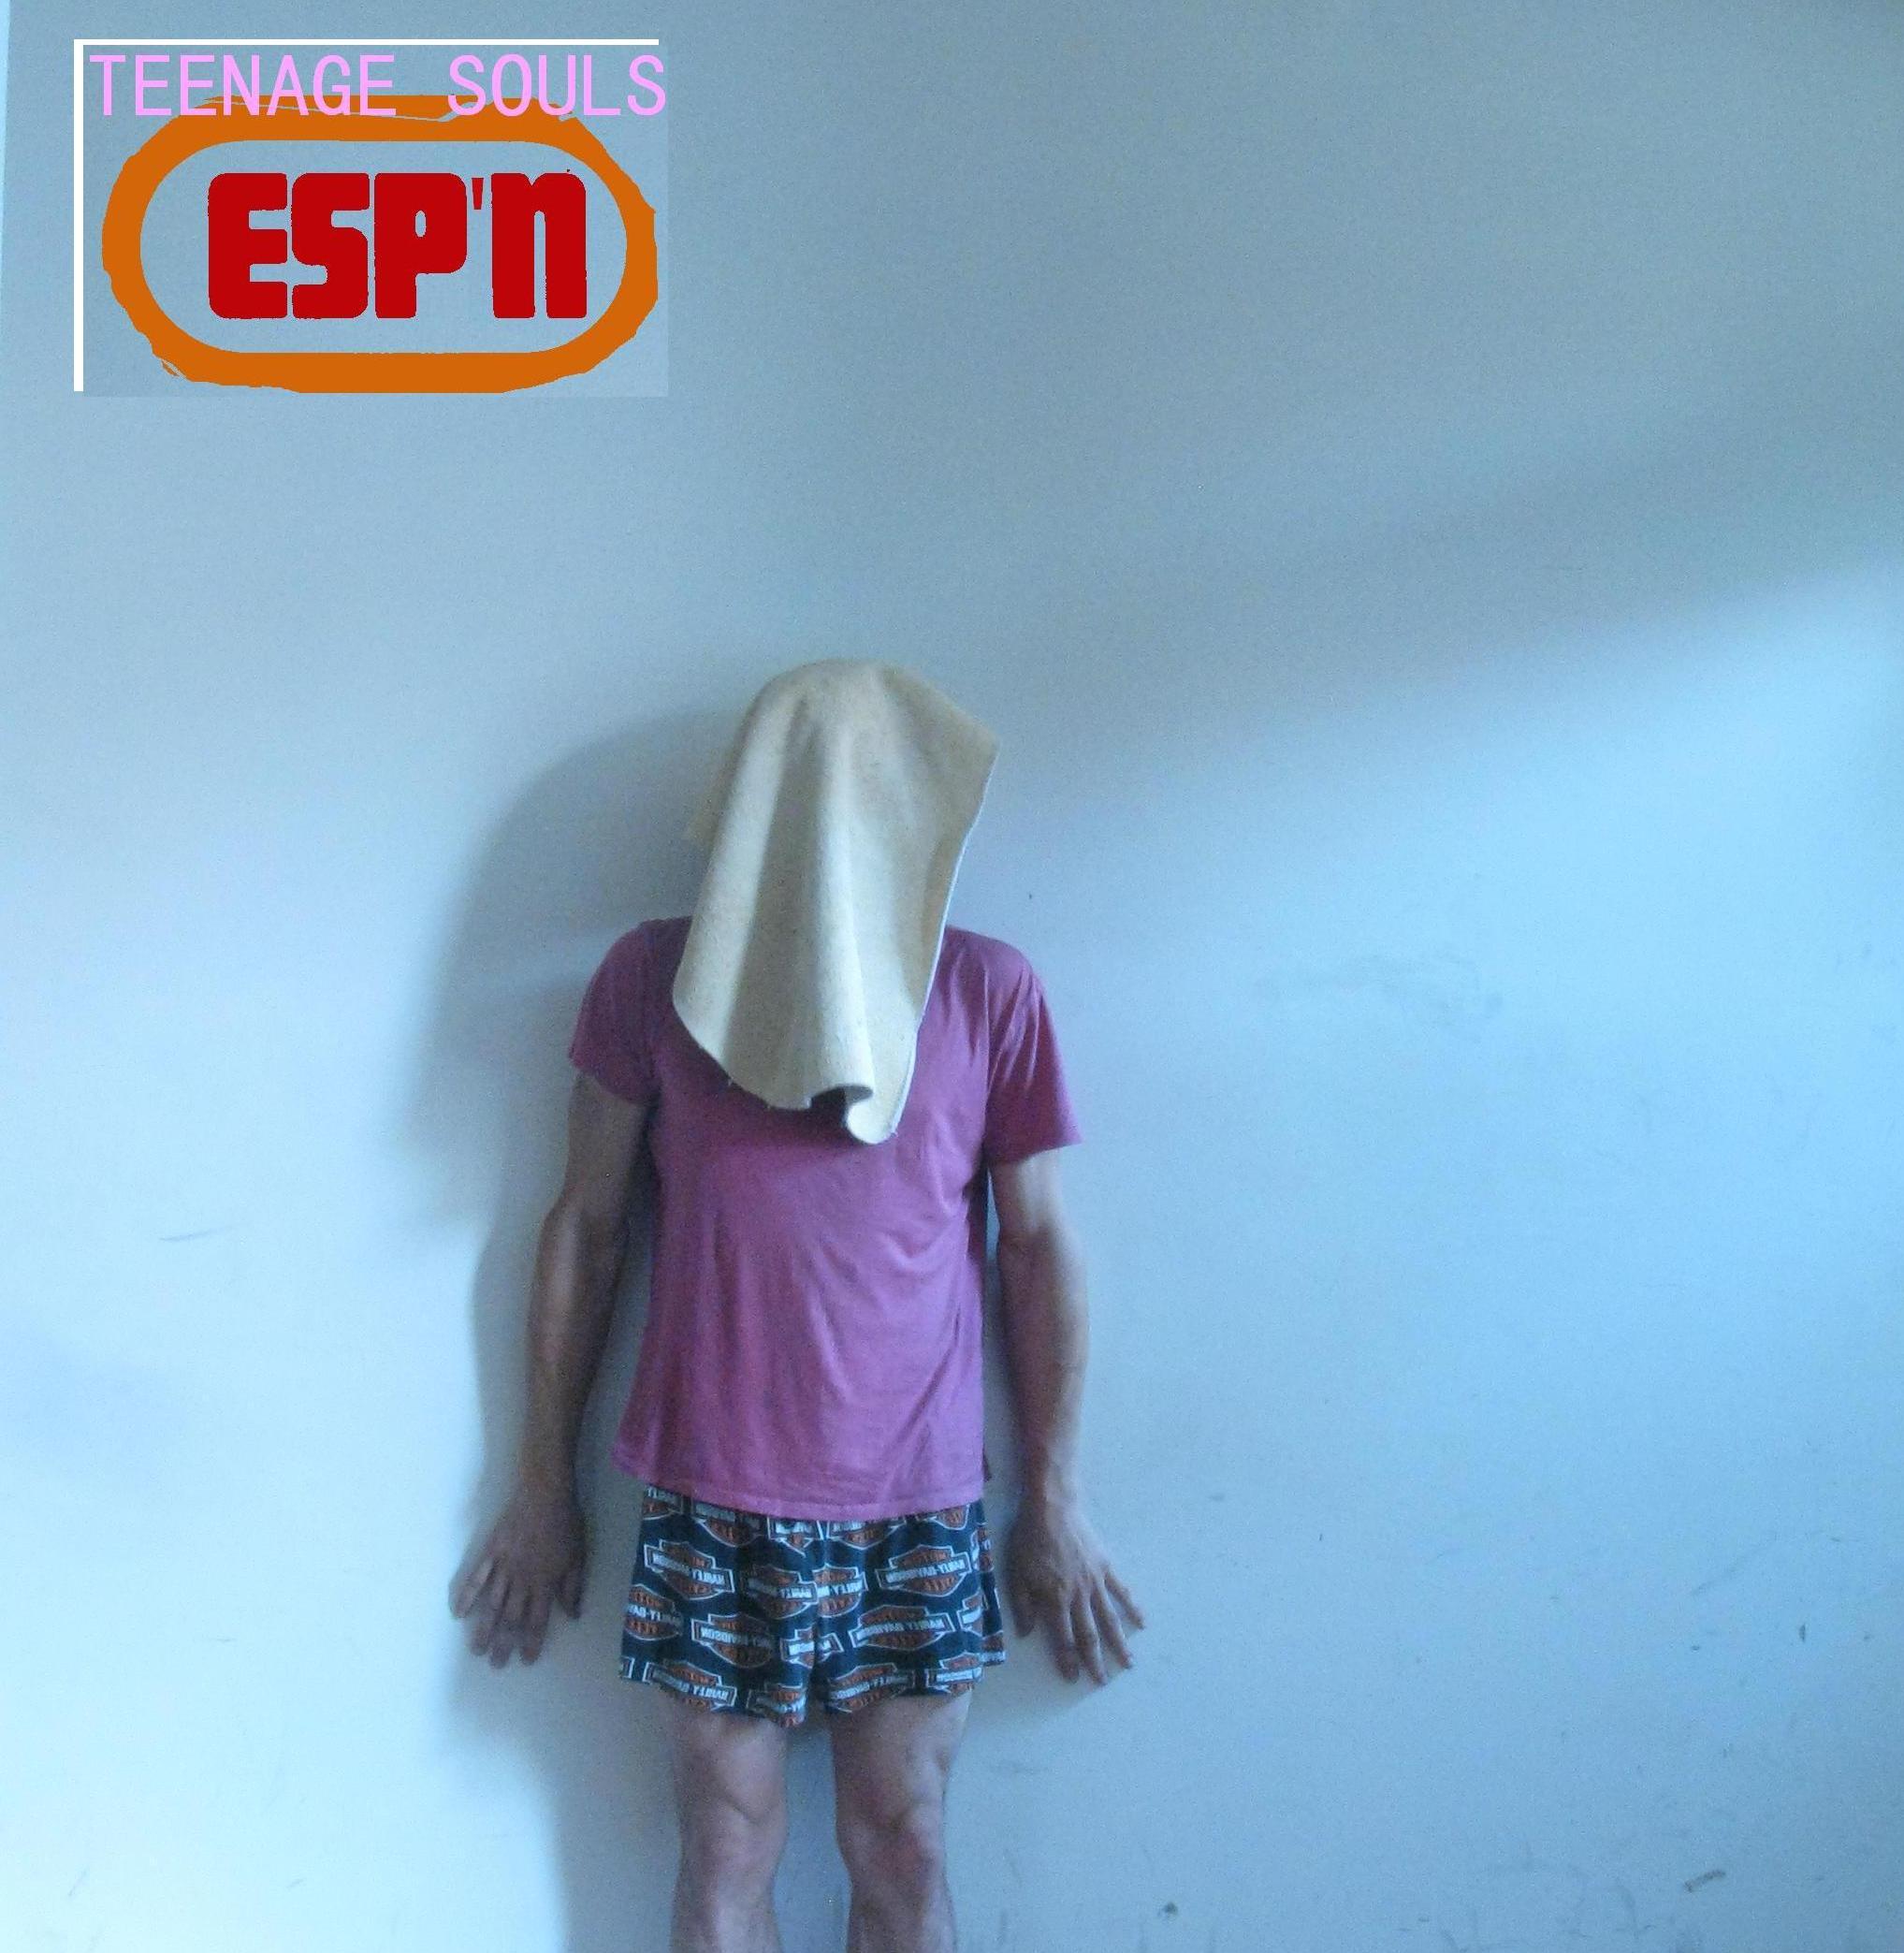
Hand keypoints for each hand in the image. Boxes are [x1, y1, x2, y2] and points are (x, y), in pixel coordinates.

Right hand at [450, 1481, 586, 1667]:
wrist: (546, 1493)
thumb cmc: (566, 1523)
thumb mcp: (578, 1556)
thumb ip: (573, 1587)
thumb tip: (572, 1615)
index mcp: (545, 1582)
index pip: (537, 1620)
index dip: (532, 1641)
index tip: (525, 1660)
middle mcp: (522, 1580)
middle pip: (511, 1618)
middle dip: (504, 1643)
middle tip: (496, 1664)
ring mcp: (503, 1566)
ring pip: (491, 1604)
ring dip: (484, 1629)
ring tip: (477, 1650)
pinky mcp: (491, 1552)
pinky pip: (475, 1578)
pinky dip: (466, 1596)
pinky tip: (458, 1614)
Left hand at [1003, 1495, 1144, 1684]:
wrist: (1052, 1508)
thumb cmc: (1029, 1540)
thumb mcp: (1016, 1573)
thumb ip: (1023, 1605)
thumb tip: (1026, 1633)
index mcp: (1055, 1599)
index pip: (1064, 1637)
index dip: (1068, 1660)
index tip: (1074, 1679)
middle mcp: (1078, 1595)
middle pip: (1089, 1634)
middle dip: (1096, 1661)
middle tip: (1103, 1681)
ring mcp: (1095, 1581)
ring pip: (1109, 1618)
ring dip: (1119, 1643)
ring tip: (1128, 1663)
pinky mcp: (1106, 1567)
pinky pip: (1122, 1591)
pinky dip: (1133, 1608)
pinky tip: (1142, 1623)